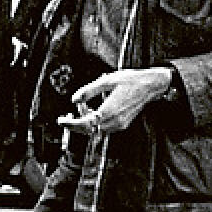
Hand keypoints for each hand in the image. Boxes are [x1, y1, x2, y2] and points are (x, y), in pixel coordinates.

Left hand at [59, 67, 174, 135]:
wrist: (150, 86)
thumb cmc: (130, 81)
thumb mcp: (106, 81)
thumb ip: (88, 91)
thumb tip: (74, 100)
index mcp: (109, 111)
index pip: (84, 123)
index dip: (70, 124)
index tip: (60, 121)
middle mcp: (114, 121)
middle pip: (88, 130)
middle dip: (75, 124)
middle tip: (65, 117)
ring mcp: (119, 125)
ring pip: (96, 130)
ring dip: (86, 123)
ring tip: (83, 108)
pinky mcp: (122, 125)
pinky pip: (103, 128)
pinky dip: (95, 123)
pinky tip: (93, 111)